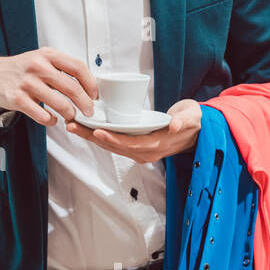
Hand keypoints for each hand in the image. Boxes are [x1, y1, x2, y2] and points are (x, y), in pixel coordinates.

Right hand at [0, 49, 98, 126]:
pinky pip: (42, 115)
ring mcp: (27, 83)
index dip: (91, 83)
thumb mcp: (40, 58)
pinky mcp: (17, 99)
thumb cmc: (21, 69)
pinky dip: (51, 120)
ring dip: (70, 114)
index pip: (78, 67)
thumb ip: (61, 67)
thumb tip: (87, 84)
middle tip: (88, 111)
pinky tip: (52, 119)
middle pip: (72, 88)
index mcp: (47, 55)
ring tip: (71, 116)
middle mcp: (37, 66)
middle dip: (85, 103)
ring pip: (60, 104)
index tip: (94, 94)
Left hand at [64, 98, 201, 163]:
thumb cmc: (193, 121)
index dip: (113, 139)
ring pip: (110, 146)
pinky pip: (113, 143)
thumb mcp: (192, 117)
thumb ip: (184, 120)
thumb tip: (173, 126)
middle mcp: (145, 152)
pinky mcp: (135, 147)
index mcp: (157, 145)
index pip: (131, 144)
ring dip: (90, 137)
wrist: (197, 131)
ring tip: (72, 125)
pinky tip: (84, 128)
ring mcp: (139, 151)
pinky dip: (98, 136)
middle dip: (92, 136)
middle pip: (114, 146)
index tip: (97, 131)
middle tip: (72, 125)